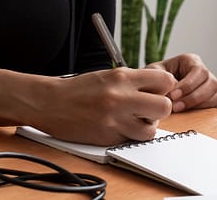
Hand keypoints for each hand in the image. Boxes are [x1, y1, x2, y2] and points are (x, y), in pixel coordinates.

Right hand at [33, 67, 177, 145]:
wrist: (50, 103)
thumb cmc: (78, 89)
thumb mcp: (106, 76)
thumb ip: (132, 81)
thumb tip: (159, 89)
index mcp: (121, 77)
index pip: (165, 81)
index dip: (164, 87)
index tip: (156, 91)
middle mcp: (121, 97)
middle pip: (165, 106)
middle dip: (159, 109)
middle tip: (147, 108)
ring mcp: (115, 119)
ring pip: (151, 130)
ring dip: (145, 126)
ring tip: (131, 119)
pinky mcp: (109, 137)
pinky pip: (132, 140)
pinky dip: (128, 135)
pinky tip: (117, 126)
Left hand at [147, 53, 216, 112]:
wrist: (153, 91)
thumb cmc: (154, 78)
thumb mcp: (153, 72)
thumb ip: (161, 77)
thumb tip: (173, 88)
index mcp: (190, 61)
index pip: (199, 70)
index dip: (189, 84)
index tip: (173, 95)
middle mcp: (203, 73)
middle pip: (212, 83)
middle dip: (194, 97)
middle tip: (175, 106)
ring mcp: (209, 87)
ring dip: (200, 104)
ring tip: (179, 109)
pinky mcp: (211, 101)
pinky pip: (216, 106)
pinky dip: (204, 111)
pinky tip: (187, 113)